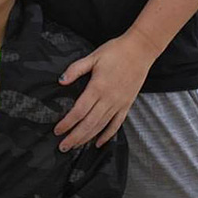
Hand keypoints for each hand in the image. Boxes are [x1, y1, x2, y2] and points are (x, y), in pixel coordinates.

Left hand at [54, 28, 158, 150]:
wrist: (140, 50)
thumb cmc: (116, 51)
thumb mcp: (93, 56)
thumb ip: (76, 69)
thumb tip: (61, 80)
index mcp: (97, 87)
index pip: (79, 111)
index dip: (67, 123)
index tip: (57, 130)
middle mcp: (108, 99)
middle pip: (88, 123)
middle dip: (74, 137)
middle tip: (63, 147)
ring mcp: (119, 103)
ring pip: (101, 126)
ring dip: (87, 138)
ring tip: (76, 146)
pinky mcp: (127, 104)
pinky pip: (116, 124)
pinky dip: (107, 135)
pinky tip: (99, 143)